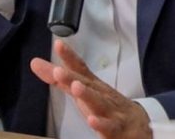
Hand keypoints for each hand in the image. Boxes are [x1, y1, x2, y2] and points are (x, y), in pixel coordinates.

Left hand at [31, 40, 151, 138]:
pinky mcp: (116, 129)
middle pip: (86, 84)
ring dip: (87, 94)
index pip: (79, 68)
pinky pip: (108, 127)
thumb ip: (59, 79)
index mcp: (91, 85)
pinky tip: (92, 120)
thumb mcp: (83, 90)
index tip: (58, 44)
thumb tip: (34, 63)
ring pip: (98, 102)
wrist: (139, 124)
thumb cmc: (106, 104)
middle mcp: (100, 94)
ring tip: (76, 87)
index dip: (69, 57)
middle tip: (58, 71)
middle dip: (72, 77)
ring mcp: (109, 110)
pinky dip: (101, 124)